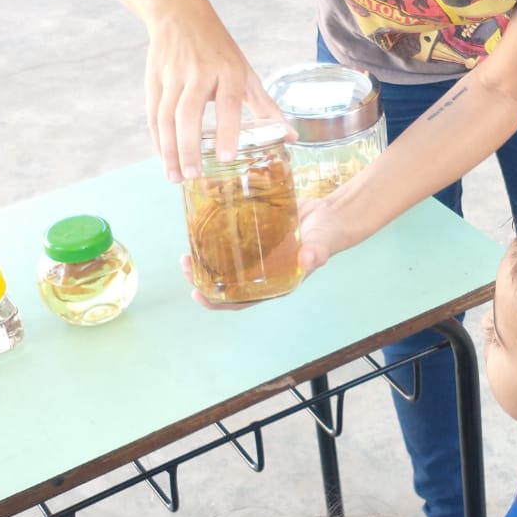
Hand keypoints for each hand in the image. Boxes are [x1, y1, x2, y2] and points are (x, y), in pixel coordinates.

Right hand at [145, 4, 290, 180]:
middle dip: (189, 147)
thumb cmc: (218, 49)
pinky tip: (164, 159)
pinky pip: (153, 114)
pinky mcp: (153, 78)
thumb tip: (291, 137)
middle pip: (189, 112)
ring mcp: (173, 75)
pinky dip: (157, 139)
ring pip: (166, 116)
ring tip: (176, 177)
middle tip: (194, 176)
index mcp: (228, 69)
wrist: (179, 13)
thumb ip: (265, 106)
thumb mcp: (245, 72)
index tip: (227, 156)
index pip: (227, 102)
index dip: (227, 130)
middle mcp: (199, 72)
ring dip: (169, 149)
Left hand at [179, 193, 354, 309]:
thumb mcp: (322, 245)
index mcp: (271, 284)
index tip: (197, 294)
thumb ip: (315, 253)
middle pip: (224, 281)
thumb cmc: (327, 236)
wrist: (330, 214)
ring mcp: (254, 253)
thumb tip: (307, 259)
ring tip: (188, 247)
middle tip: (186, 263)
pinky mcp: (253, 234)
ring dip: (203, 256)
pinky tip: (202, 218)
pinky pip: (229, 236)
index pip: (240, 301)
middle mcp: (259, 272)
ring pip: (222, 260)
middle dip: (201, 276)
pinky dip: (214, 229)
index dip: (217, 301)